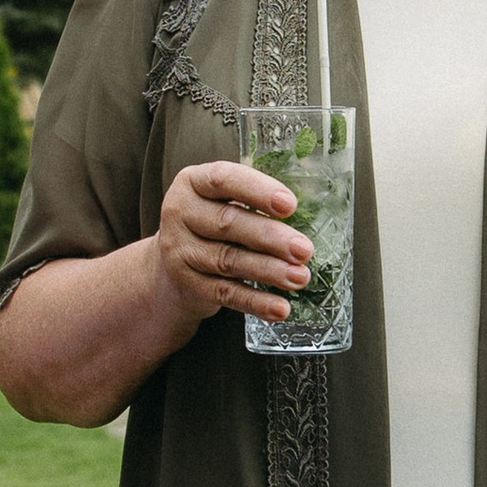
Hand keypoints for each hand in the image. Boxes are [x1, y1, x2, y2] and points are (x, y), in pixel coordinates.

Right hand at [155, 160, 312, 328]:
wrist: (170, 267)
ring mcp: (180, 251)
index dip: (258, 191)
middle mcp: (180, 213)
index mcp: (193, 182)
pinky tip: (280, 308)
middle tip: (304, 249)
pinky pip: (226, 294)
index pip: (223, 179)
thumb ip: (256, 199)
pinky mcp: (188, 285)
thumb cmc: (212, 224)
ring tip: (299, 277)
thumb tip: (315, 210)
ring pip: (229, 261)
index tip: (289, 205)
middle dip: (271, 237)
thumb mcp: (222, 200)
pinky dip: (255, 303)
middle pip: (228, 223)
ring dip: (268, 271)